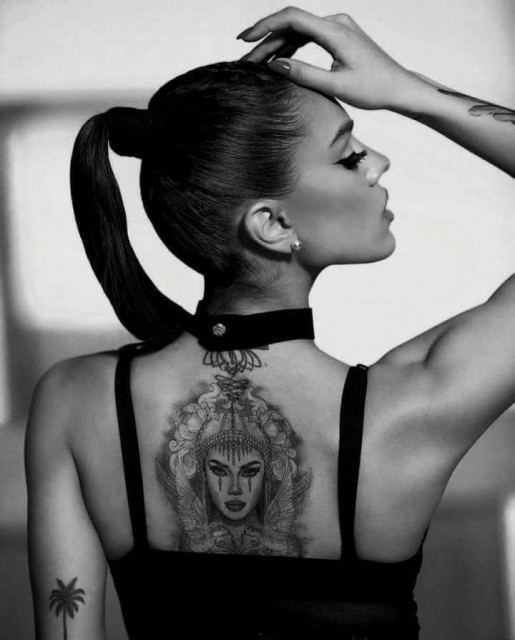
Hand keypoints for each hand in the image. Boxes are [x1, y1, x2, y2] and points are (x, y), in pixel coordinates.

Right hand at [237, 6, 417, 110]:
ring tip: (257, 62)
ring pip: (298, 31)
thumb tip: (274, 65)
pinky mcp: (339, 36)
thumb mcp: (336, 86)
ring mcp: (338, 28)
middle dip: (266, 41)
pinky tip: (278, 60)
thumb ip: (304, 74)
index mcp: (335, 31)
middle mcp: (336, 23)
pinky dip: (291, 47)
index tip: (245, 39)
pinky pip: (309, 36)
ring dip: (277, 45)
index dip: (265, 26)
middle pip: (292, 25)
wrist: (399, 87)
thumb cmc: (374, 88)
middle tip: (246, 61)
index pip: (292, 19)